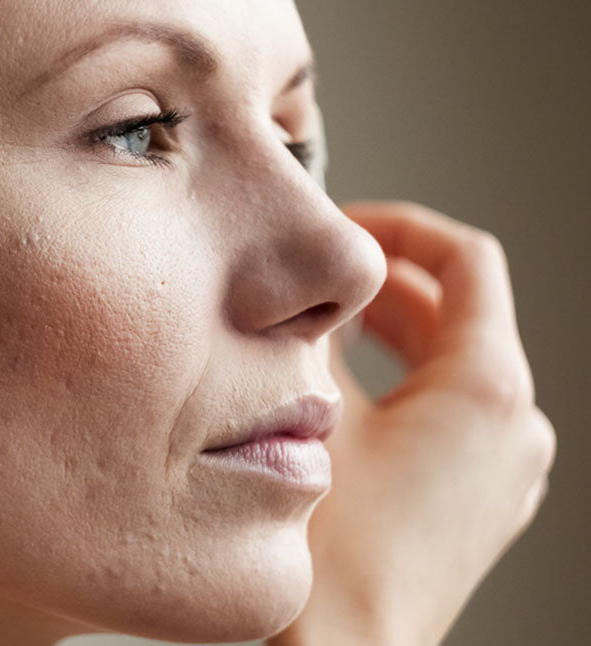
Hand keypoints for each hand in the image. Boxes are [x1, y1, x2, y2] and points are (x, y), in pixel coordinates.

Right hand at [272, 202, 555, 645]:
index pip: (466, 261)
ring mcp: (505, 471)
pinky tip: (344, 402)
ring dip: (392, 339)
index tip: (349, 231)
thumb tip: (309, 290)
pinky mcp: (481, 504)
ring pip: (454, 369)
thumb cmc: (338, 554)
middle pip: (459, 314)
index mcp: (488, 389)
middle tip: (321, 281)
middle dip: (386, 287)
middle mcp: (516, 426)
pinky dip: (406, 391)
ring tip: (323, 335)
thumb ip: (317, 335)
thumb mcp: (312, 412)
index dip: (401, 229)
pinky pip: (453, 419)